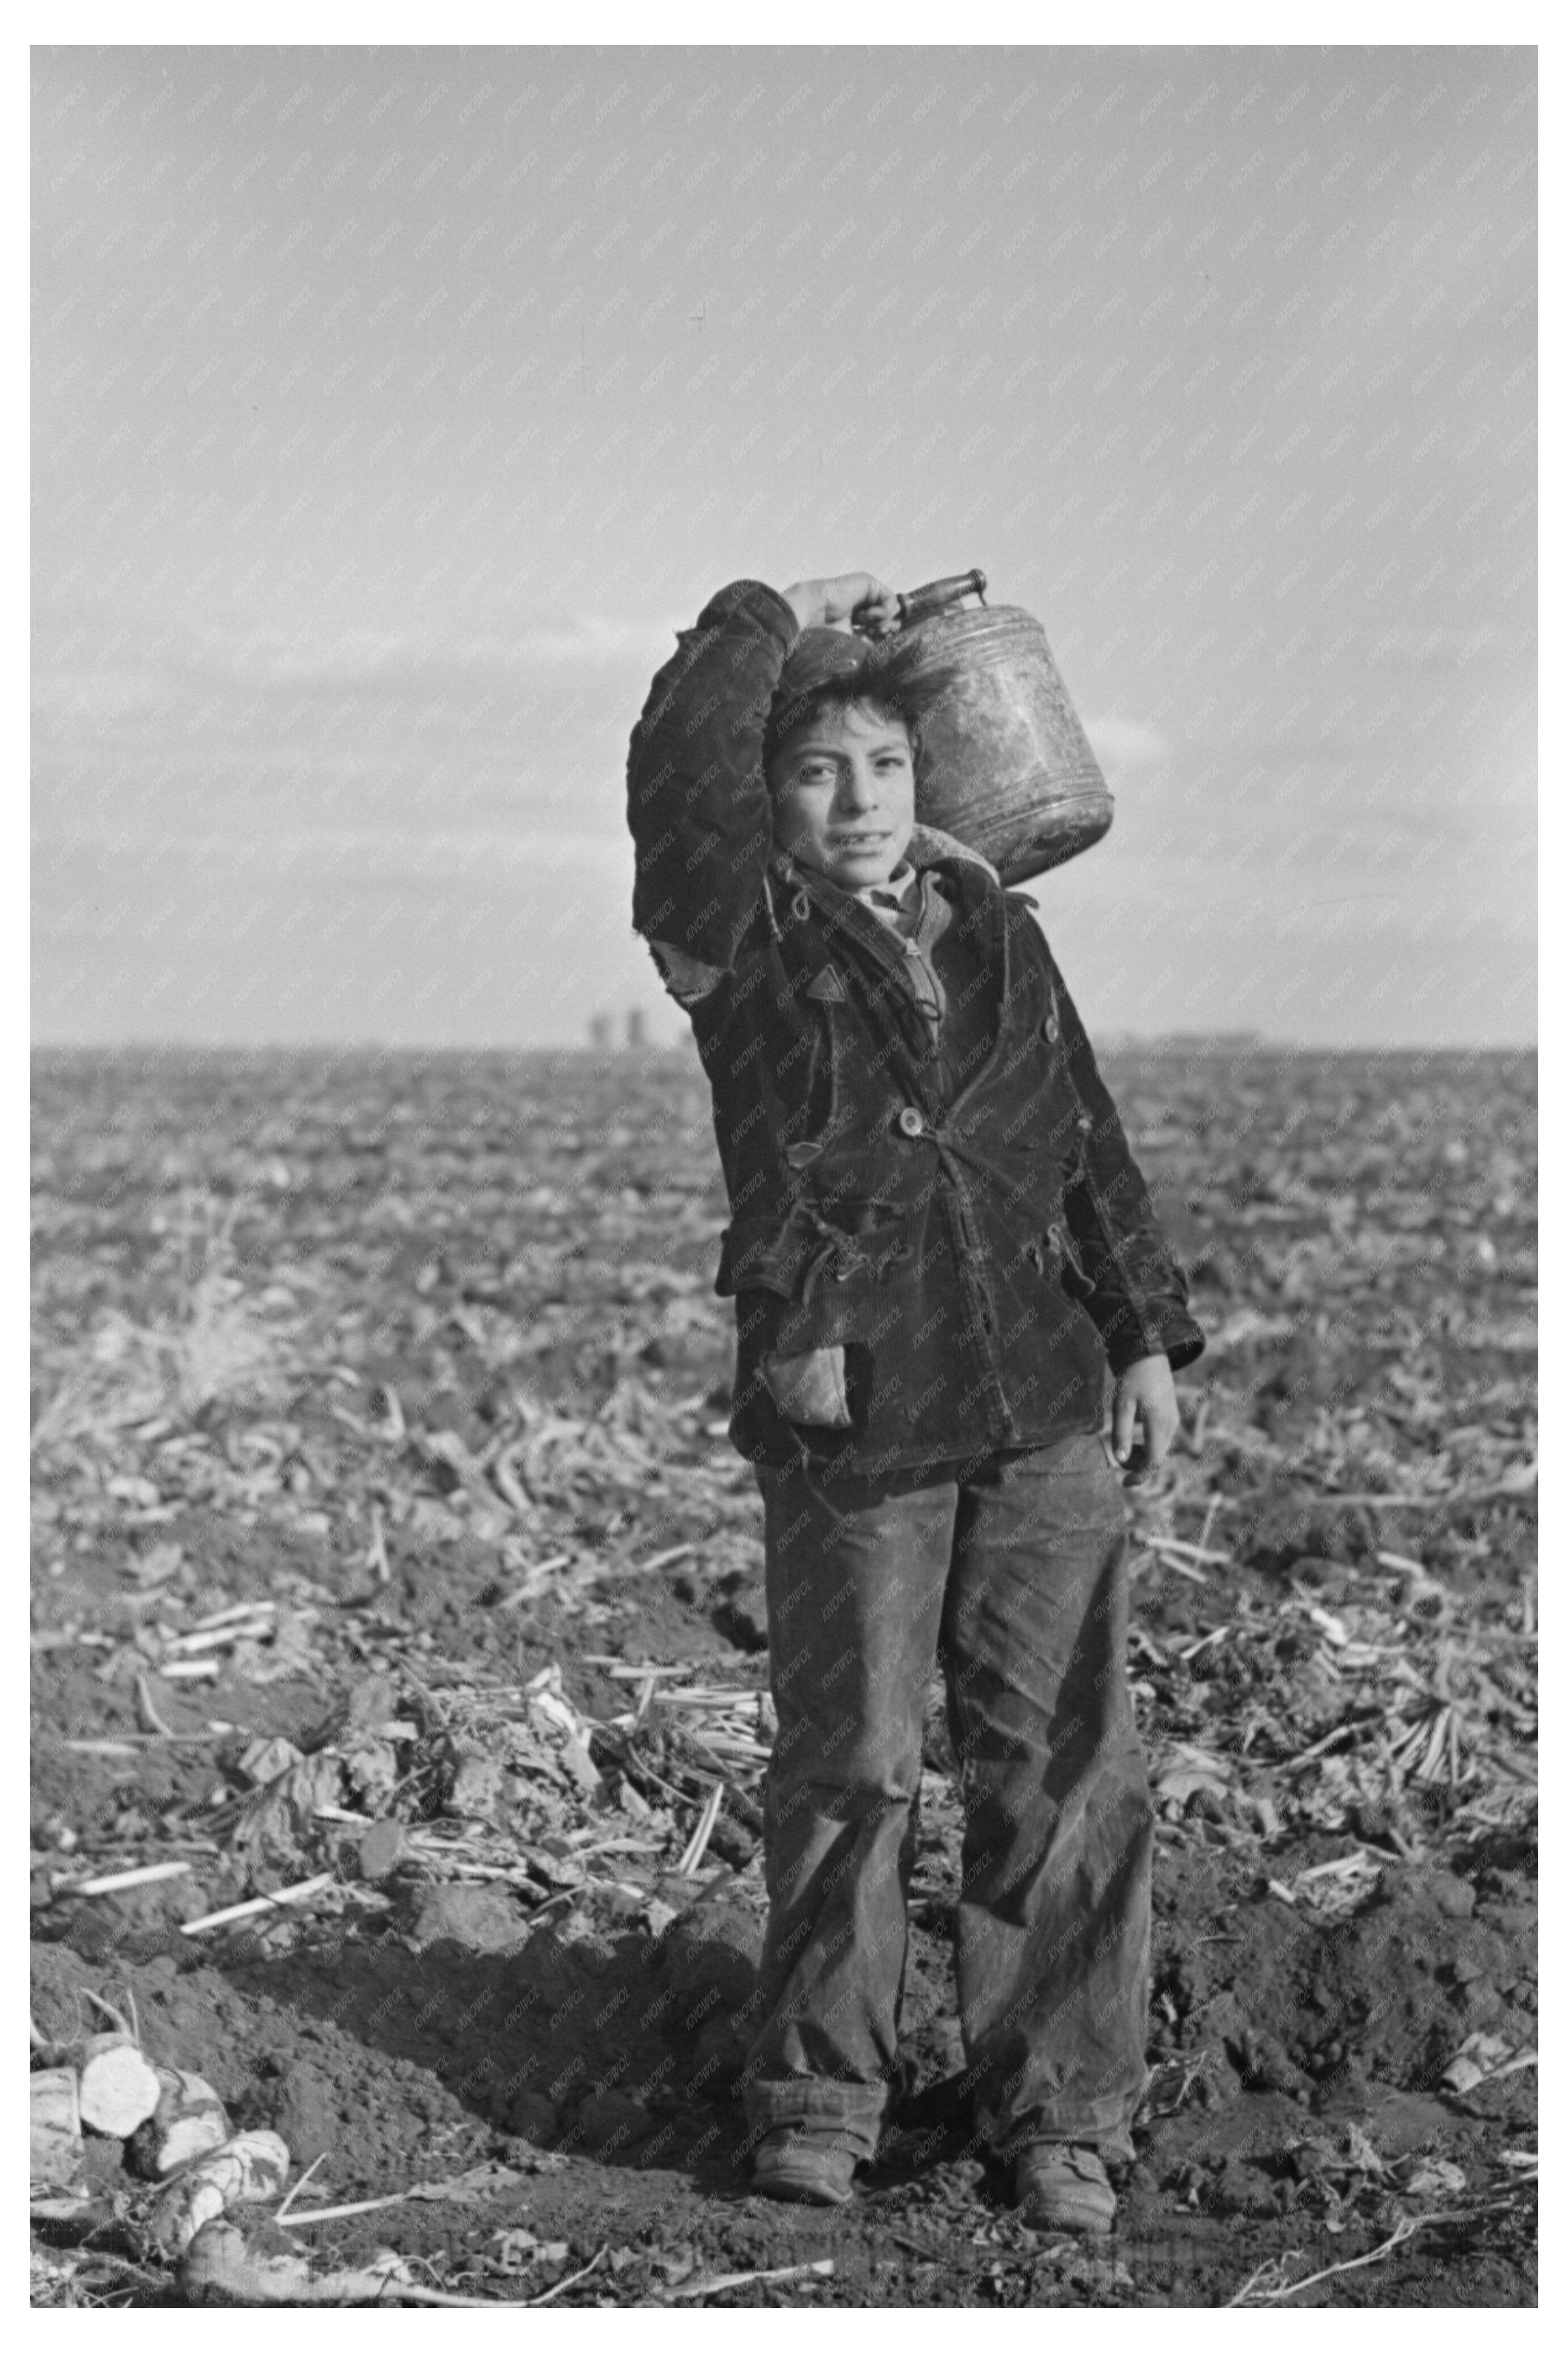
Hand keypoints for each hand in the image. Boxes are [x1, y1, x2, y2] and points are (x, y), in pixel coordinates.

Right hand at [780, 572, 900, 637]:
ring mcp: (867, 590)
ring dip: (883, 620)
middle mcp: (864, 601)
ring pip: (893, 607)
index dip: (883, 631)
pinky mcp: (870, 582)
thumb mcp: (854, 638)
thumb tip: (894, 630)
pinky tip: (867, 614)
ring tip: (865, 622)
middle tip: (872, 631)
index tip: (873, 637)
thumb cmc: (826, 627)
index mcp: (858, 613)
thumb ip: (873, 636)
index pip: (882, 623)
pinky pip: (890, 599)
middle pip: (891, 615)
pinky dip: (883, 612)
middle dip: (886, 626)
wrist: (813, 611)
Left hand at [1110, 1353, 1179, 1486]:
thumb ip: (1121, 1434)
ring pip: (1161, 1450)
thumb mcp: (1121, 1406)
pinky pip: (1162, 1440)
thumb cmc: (1132, 1379)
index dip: (1140, 1475)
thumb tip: (1120, 1460)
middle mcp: (1171, 1426)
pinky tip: (1134, 1436)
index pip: (1153, 1461)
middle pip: (1158, 1459)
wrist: (1147, 1355)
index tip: (1124, 1483)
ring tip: (1124, 1444)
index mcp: (1159, 1425)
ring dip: (1143, 1456)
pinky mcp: (1171, 1417)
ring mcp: (1173, 1421)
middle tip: (1119, 1461)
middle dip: (1139, 1466)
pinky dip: (1148, 1445)